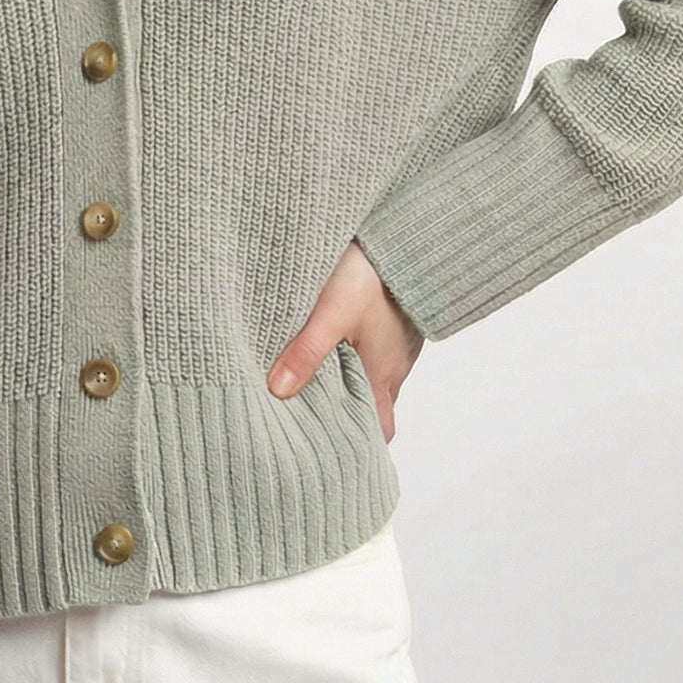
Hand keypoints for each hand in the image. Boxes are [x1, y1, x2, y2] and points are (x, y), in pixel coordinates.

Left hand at [264, 240, 423, 441]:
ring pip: (371, 376)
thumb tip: (277, 391)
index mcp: (383, 374)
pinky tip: (327, 345)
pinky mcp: (392, 320)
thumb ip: (306, 352)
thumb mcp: (333, 312)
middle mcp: (395, 364)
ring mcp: (396, 342)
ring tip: (307, 384)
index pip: (380, 430)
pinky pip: (373, 349)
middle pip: (373, 407)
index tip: (330, 452)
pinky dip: (351, 356)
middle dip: (345, 416)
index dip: (359, 446)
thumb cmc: (373, 271)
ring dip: (345, 383)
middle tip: (307, 420)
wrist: (405, 231)